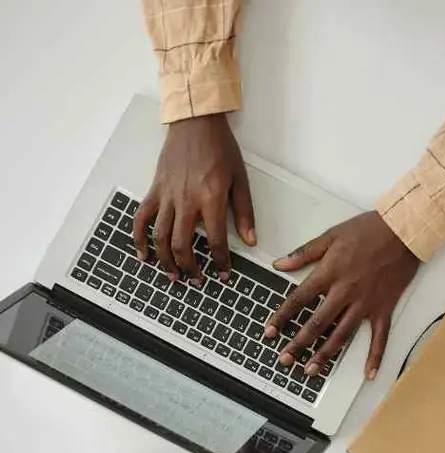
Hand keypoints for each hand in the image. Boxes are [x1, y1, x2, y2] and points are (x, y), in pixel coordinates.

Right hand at [134, 113, 255, 281]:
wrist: (195, 124)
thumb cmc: (220, 149)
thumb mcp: (240, 180)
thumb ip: (244, 213)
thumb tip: (250, 240)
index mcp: (211, 199)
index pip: (216, 241)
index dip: (220, 262)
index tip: (223, 273)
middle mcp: (187, 201)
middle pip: (183, 244)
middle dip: (189, 267)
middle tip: (196, 280)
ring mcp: (167, 196)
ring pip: (160, 236)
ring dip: (165, 260)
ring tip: (173, 275)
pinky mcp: (155, 190)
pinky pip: (142, 218)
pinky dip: (139, 238)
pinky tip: (144, 254)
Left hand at [266, 211, 419, 379]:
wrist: (404, 231)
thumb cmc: (369, 230)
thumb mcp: (331, 235)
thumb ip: (304, 253)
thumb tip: (279, 264)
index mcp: (330, 273)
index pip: (299, 299)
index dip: (281, 317)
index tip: (270, 332)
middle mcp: (346, 292)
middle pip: (317, 323)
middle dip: (298, 344)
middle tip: (285, 360)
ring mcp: (366, 303)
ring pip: (342, 334)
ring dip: (325, 354)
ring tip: (311, 370)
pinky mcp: (384, 308)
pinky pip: (379, 337)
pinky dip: (375, 356)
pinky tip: (368, 373)